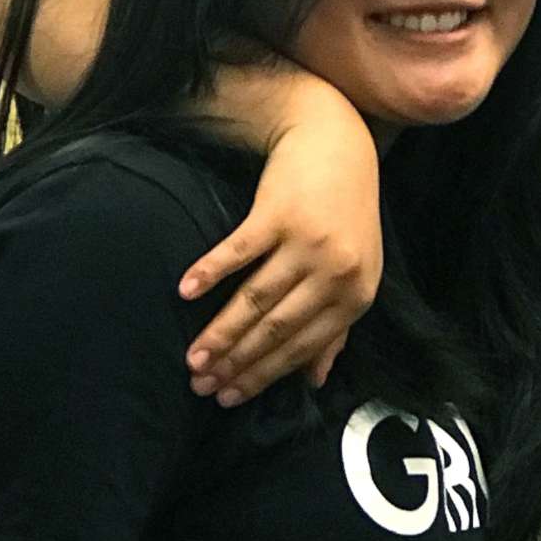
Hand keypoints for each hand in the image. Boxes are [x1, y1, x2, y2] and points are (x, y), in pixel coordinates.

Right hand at [182, 100, 382, 401]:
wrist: (337, 144)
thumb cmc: (345, 214)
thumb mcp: (355, 274)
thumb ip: (336, 328)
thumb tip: (315, 380)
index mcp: (355, 295)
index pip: (302, 346)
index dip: (263, 375)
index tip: (229, 396)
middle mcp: (335, 273)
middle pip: (276, 329)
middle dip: (236, 362)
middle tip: (200, 384)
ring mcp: (307, 243)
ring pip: (255, 299)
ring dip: (220, 332)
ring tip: (191, 356)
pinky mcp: (279, 213)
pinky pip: (239, 252)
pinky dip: (209, 273)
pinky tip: (185, 293)